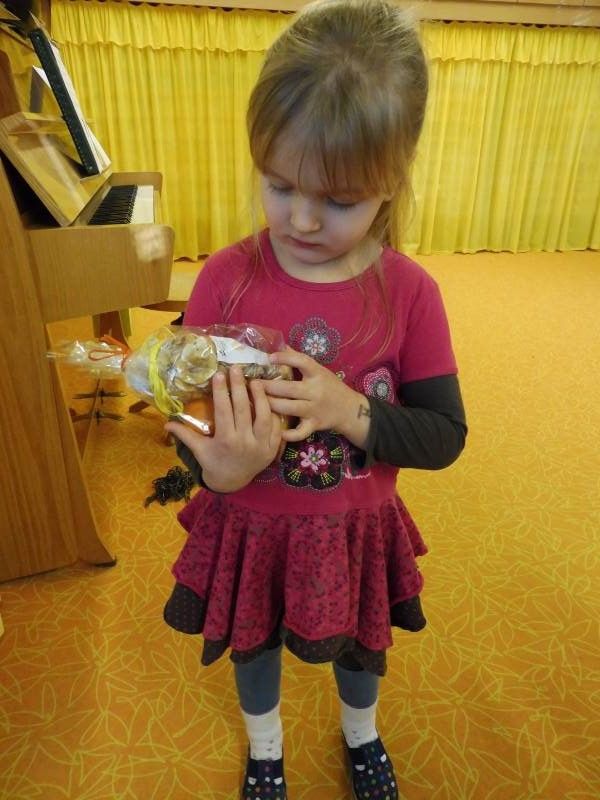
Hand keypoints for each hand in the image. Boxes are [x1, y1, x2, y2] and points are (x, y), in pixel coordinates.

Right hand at [164, 366, 281, 492]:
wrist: (232, 482)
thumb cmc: (213, 462)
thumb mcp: (199, 449)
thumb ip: (184, 434)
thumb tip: (165, 423)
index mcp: (226, 441)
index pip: (224, 411)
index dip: (221, 392)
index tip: (219, 374)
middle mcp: (245, 443)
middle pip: (243, 410)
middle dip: (239, 386)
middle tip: (237, 368)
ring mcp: (261, 446)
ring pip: (264, 416)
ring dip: (260, 397)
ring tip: (255, 381)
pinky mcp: (272, 449)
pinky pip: (276, 427)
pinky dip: (273, 412)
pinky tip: (269, 398)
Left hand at [264, 348, 371, 445]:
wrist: (349, 409)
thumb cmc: (330, 386)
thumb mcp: (319, 370)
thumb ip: (299, 360)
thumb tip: (279, 344)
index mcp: (317, 374)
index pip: (302, 362)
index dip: (285, 358)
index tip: (269, 357)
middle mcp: (315, 391)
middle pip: (288, 388)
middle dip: (268, 386)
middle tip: (252, 384)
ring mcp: (314, 409)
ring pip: (288, 408)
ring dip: (271, 405)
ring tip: (256, 402)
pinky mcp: (314, 424)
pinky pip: (300, 432)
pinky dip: (289, 434)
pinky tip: (277, 432)